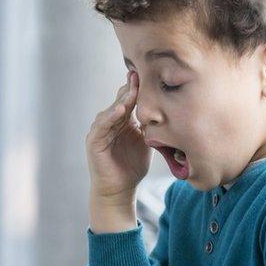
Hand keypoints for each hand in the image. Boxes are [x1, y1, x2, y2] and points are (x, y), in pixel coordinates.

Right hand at [85, 72, 150, 231]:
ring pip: (111, 110)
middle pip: (120, 100)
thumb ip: (152, 127)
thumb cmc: (133, 167)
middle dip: (130, 88)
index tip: (149, 74)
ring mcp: (100, 131)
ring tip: (133, 90)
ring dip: (122, 100)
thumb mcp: (146, 142)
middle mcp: (110, 122)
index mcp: (123, 120)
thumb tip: (171, 112)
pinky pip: (101, 126)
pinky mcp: (94, 142)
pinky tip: (120, 110)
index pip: (129, 100)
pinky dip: (110, 117)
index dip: (138, 88)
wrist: (120, 190)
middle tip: (139, 74)